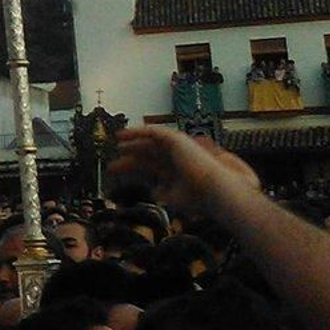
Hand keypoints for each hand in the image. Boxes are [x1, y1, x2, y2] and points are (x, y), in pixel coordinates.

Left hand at [110, 126, 259, 218]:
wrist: (217, 191)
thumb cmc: (201, 198)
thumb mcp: (177, 198)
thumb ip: (165, 193)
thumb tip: (154, 190)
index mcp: (176, 174)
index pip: (149, 169)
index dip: (131, 169)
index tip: (115, 171)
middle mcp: (176, 160)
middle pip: (147, 156)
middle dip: (129, 158)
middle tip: (111, 162)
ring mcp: (178, 149)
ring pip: (149, 143)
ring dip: (132, 141)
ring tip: (117, 141)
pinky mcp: (177, 139)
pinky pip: (154, 131)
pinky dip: (138, 131)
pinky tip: (124, 135)